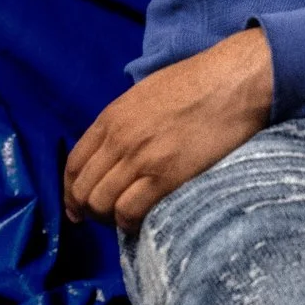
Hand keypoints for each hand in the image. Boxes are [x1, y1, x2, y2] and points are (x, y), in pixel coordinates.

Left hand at [63, 27, 273, 229]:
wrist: (235, 82)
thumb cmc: (199, 83)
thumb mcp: (146, 93)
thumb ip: (124, 121)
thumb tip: (116, 149)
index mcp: (111, 117)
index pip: (73, 164)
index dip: (70, 192)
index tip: (78, 207)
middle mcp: (119, 139)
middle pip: (83, 189)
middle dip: (88, 210)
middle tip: (105, 217)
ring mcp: (140, 159)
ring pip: (101, 204)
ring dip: (109, 218)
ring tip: (126, 219)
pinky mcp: (165, 176)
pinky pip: (129, 211)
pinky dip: (129, 223)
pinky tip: (141, 221)